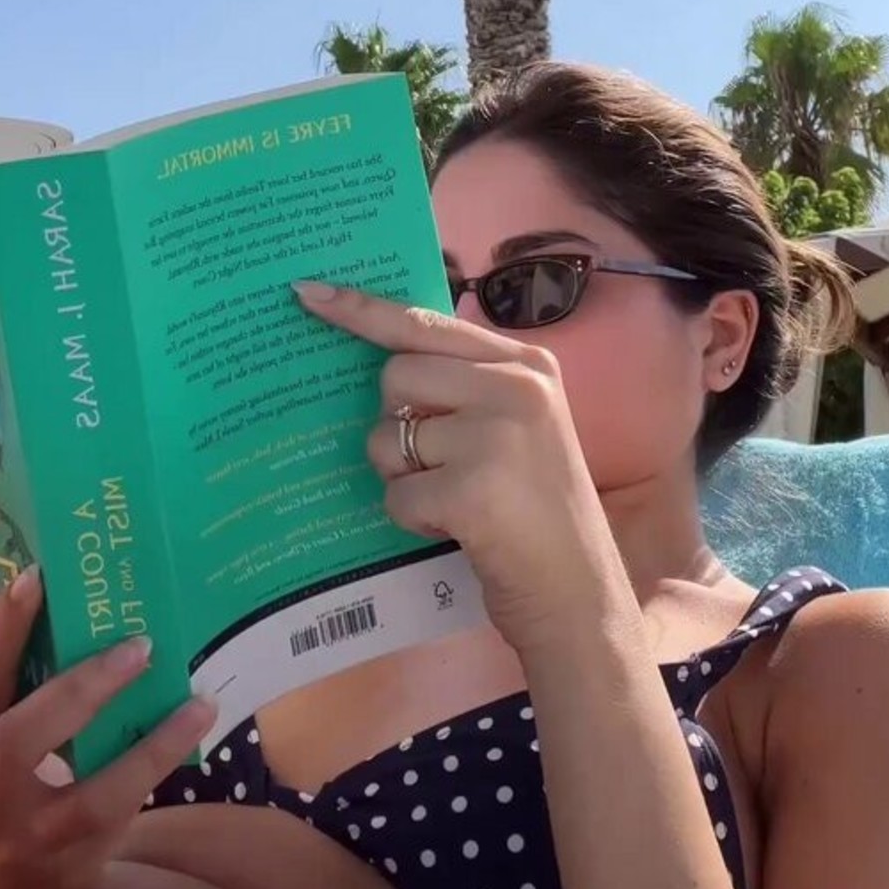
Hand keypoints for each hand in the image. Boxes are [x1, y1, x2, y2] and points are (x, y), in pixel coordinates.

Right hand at [0, 566, 215, 888]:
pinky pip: (123, 797)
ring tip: (172, 673)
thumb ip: (23, 690)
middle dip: (78, 685)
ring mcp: (30, 828)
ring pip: (81, 780)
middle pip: (19, 733)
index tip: (35, 574)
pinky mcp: (75, 848)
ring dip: (140, 730)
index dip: (3, 626)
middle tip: (136, 642)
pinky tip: (198, 713)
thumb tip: (85, 608)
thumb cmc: (12, 789)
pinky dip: (163, 750)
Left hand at [294, 281, 610, 654]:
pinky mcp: (472, 488)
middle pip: (395, 376)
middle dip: (396, 423)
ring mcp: (496, 436)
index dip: (362, 309)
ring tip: (457, 499)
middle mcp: (517, 387)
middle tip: (440, 463)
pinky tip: (458, 528)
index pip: (426, 322)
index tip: (307, 292)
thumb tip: (384, 362)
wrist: (581, 596)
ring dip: (404, 476)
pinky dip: (413, 519)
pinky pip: (396, 493)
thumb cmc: (539, 514)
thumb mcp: (520, 428)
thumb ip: (467, 386)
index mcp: (527, 364)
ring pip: (387, 435)